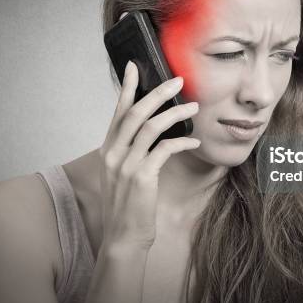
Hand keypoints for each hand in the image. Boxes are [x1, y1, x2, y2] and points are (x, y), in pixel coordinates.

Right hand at [98, 61, 199, 251]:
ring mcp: (126, 165)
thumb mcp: (123, 173)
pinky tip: (194, 140)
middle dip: (156, 92)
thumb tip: (153, 130)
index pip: (117, 112)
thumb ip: (132, 151)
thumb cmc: (128, 204)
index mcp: (108, 149)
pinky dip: (181, 141)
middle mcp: (113, 153)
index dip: (127, 88)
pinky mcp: (142, 177)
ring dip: (174, 113)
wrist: (123, 236)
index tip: (134, 66)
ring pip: (149, 127)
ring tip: (193, 107)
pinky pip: (164, 149)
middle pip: (134, 113)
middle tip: (177, 80)